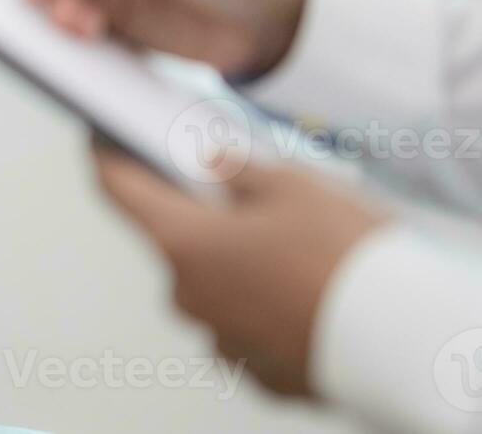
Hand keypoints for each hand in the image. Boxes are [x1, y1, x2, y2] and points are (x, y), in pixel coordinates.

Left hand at [92, 141, 387, 396]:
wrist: (400, 341)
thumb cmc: (342, 257)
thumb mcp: (292, 184)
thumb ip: (237, 168)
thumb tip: (209, 162)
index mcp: (180, 241)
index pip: (117, 189)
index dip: (107, 156)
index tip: (102, 135)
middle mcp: (186, 294)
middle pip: (174, 237)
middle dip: (201, 211)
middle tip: (243, 189)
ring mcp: (218, 335)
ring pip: (214, 281)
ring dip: (238, 259)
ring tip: (293, 242)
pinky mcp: (254, 366)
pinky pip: (246, 320)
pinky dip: (266, 300)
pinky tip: (305, 285)